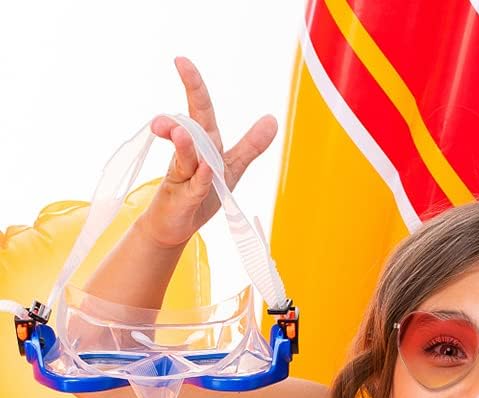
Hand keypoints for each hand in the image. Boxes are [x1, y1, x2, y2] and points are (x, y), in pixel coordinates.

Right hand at [138, 56, 278, 249]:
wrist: (175, 225)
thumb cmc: (202, 194)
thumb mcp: (232, 168)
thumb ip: (250, 146)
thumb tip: (272, 119)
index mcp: (205, 144)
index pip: (201, 110)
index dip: (194, 85)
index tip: (181, 60)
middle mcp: (191, 154)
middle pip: (194, 121)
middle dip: (192, 94)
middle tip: (182, 65)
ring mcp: (184, 175)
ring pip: (187, 153)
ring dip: (186, 142)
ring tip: (179, 131)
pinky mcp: (184, 198)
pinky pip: (194, 186)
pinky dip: (199, 178)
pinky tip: (202, 168)